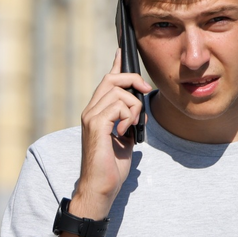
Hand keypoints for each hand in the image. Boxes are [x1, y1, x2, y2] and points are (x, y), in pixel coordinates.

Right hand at [72, 49, 151, 218]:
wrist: (101, 186)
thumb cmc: (112, 167)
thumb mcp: (125, 139)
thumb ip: (129, 122)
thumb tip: (140, 112)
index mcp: (97, 112)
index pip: (106, 81)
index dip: (116, 65)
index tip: (122, 50)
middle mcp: (90, 110)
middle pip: (113, 79)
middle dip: (133, 80)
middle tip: (146, 92)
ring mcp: (91, 116)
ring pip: (120, 93)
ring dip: (134, 108)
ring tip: (131, 127)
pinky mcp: (96, 125)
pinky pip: (119, 106)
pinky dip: (128, 118)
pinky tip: (124, 133)